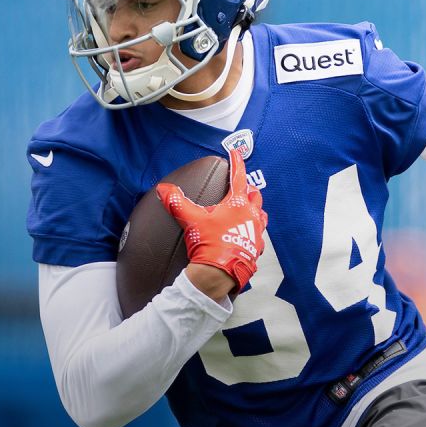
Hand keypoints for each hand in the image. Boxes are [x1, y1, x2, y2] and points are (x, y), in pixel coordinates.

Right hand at [156, 148, 267, 289]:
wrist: (219, 274)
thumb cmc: (209, 244)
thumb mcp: (191, 220)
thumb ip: (177, 202)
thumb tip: (164, 189)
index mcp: (238, 204)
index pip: (238, 176)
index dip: (237, 162)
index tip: (236, 152)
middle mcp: (252, 215)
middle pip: (255, 194)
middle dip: (248, 188)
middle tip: (242, 186)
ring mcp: (257, 232)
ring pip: (261, 214)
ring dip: (255, 208)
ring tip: (247, 208)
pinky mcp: (257, 248)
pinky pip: (259, 235)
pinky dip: (254, 230)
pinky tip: (246, 234)